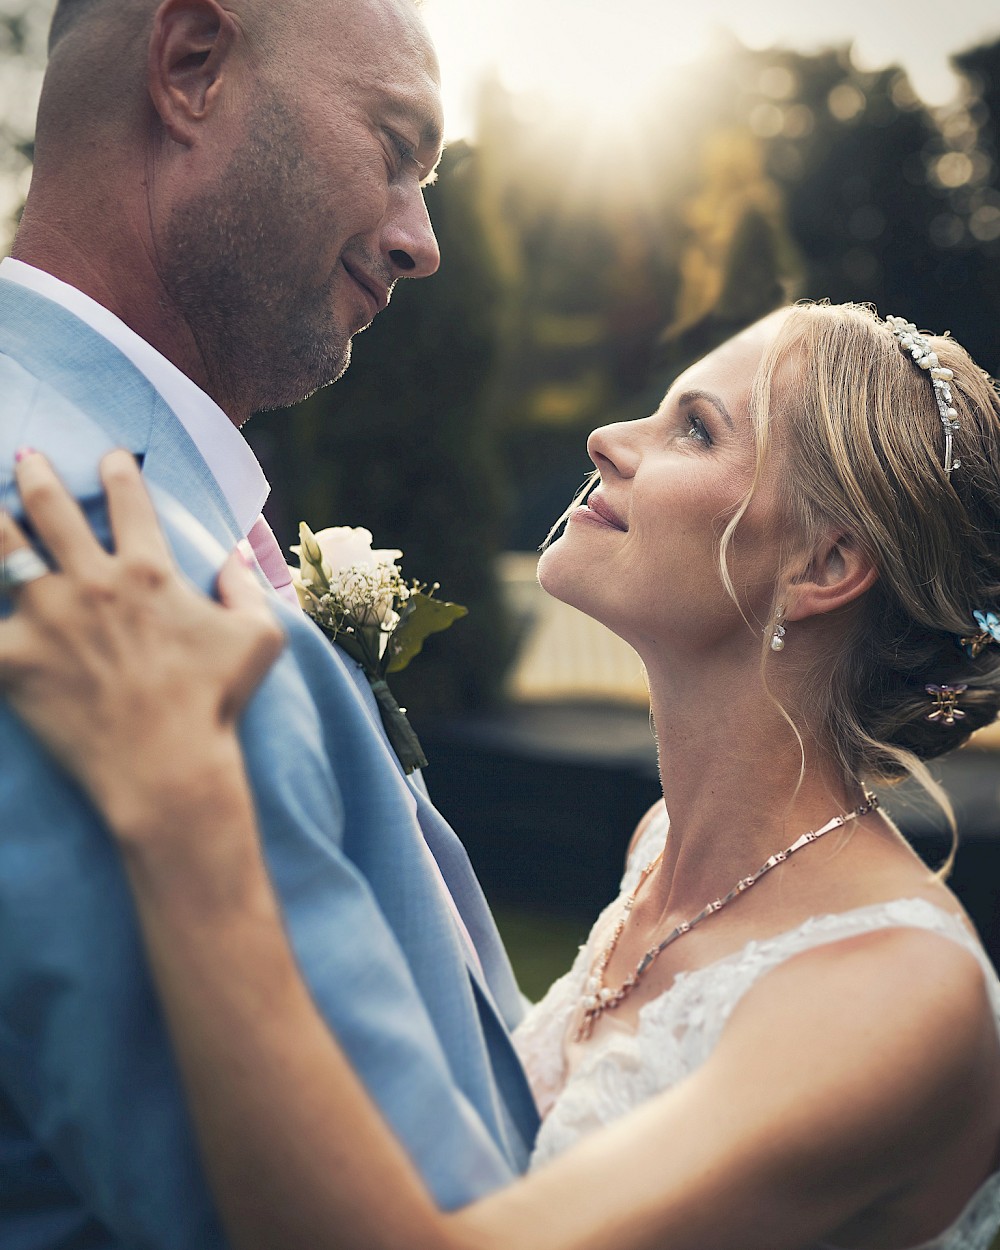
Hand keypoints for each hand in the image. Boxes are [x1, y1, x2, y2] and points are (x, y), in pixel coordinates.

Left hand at [0, 449, 284, 838]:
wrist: (166, 767)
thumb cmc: (215, 703)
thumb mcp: (259, 638)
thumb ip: (248, 588)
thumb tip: (234, 555)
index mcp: (147, 571)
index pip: (126, 497)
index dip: (117, 469)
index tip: (110, 458)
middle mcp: (90, 582)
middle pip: (48, 506)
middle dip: (35, 472)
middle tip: (27, 459)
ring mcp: (46, 617)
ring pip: (1, 544)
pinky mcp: (12, 659)